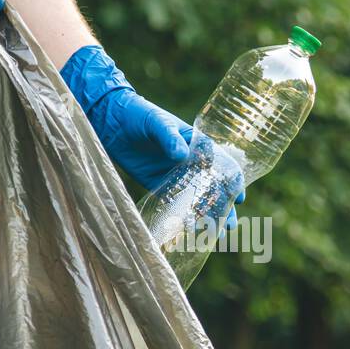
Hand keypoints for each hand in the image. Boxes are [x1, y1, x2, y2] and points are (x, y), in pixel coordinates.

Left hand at [61, 46, 245, 228]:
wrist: (111, 122)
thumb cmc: (138, 114)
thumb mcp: (155, 121)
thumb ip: (169, 136)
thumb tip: (182, 155)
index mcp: (196, 143)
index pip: (221, 162)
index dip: (232, 179)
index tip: (237, 194)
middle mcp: (190, 162)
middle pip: (213, 186)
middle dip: (223, 206)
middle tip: (231, 224)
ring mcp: (175, 175)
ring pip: (196, 198)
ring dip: (207, 215)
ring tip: (215, 234)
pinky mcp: (158, 185)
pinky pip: (174, 203)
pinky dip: (182, 216)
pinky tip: (189, 229)